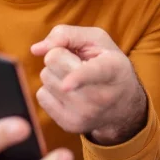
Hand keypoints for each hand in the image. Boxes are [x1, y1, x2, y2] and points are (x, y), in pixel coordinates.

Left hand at [30, 25, 147, 145]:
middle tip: (78, 62)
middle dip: (59, 56)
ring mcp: (84, 114)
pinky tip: (69, 92)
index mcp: (112, 69)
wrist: (123, 103)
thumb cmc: (107, 63)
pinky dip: (51, 89)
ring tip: (75, 78)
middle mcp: (99, 96)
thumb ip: (66, 34)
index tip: (67, 85)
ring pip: (45, 78)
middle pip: (53, 61)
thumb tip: (37, 49)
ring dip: (55, 73)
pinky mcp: (70, 125)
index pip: (91, 73)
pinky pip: (41, 96)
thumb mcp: (96, 40)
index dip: (78, 78)